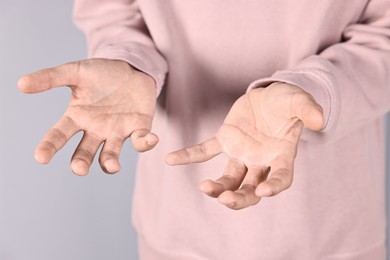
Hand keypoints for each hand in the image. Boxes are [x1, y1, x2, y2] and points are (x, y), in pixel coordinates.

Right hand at [18, 58, 157, 174]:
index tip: (40, 157)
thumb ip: (51, 77)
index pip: (58, 135)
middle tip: (79, 168)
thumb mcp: (76, 71)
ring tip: (111, 166)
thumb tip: (20, 83)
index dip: (49, 146)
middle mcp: (95, 129)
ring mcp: (117, 131)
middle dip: (80, 163)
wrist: (132, 69)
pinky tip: (149, 138)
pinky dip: (144, 143)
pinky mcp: (139, 128)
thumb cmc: (102, 73)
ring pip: (110, 155)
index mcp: (77, 117)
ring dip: (109, 163)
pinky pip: (140, 141)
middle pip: (84, 153)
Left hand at [166, 82, 323, 209]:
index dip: (274, 186)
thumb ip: (308, 109)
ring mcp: (241, 153)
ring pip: (229, 178)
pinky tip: (171, 160)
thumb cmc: (287, 102)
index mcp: (281, 156)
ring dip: (217, 187)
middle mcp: (260, 161)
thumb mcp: (299, 101)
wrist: (270, 96)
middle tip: (226, 201)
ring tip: (204, 188)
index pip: (280, 178)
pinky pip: (205, 151)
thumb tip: (320, 120)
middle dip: (240, 198)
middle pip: (250, 189)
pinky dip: (189, 155)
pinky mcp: (225, 141)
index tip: (265, 191)